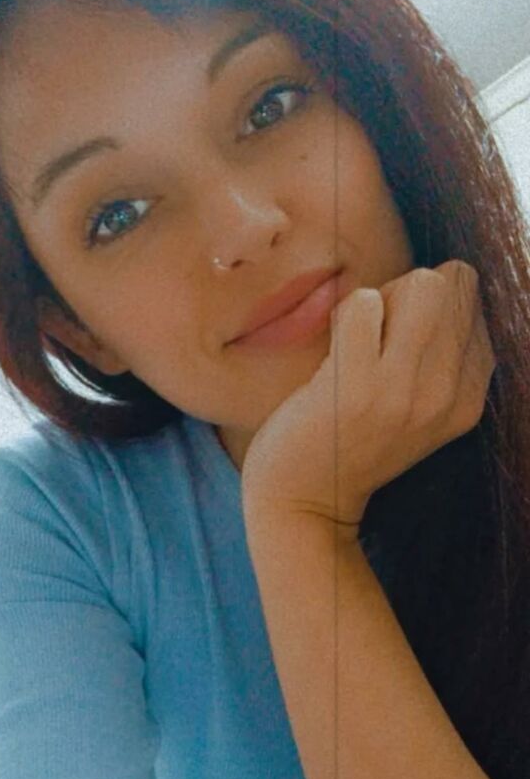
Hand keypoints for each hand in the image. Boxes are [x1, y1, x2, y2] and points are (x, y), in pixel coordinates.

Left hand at [241, 260, 496, 527]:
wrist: (305, 503)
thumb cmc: (351, 442)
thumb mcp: (417, 409)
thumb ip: (440, 356)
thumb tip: (449, 276)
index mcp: (469, 398)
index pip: (474, 301)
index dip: (428, 305)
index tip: (398, 345)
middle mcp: (449, 395)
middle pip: (453, 282)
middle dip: (407, 292)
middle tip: (374, 338)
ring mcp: (406, 392)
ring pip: (422, 284)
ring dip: (379, 300)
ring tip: (356, 346)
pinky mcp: (357, 388)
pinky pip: (363, 302)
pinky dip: (342, 315)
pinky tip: (333, 356)